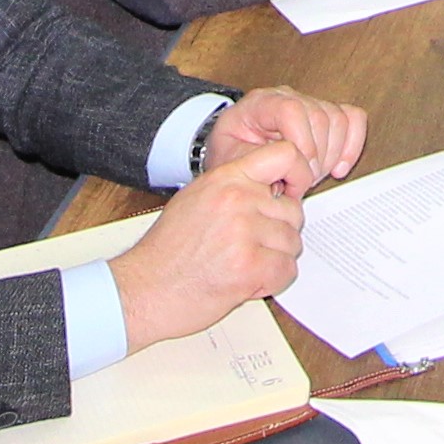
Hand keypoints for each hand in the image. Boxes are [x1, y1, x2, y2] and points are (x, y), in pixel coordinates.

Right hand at [107, 140, 304, 345]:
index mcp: (225, 178)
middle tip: (250, 247)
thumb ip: (234, 188)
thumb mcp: (196, 199)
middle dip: (278, 234)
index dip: (298, 174)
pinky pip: (287, 271)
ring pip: (292, 244)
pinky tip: (247, 282)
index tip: (290, 193)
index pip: (285, 154)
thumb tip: (273, 188)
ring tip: (241, 265)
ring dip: (274, 260)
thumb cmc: (167, 251)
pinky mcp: (250, 267)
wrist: (144, 289)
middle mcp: (238, 199)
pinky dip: (272, 282)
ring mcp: (245, 232)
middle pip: (293, 211)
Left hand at [205, 86, 368, 184]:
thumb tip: (286, 173)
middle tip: (301, 181)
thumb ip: (256, 164)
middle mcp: (287, 97)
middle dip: (316, 157)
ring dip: (331, 156)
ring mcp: (309, 103)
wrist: (235, 154)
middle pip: (319, 116)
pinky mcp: (326, 114)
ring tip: (312, 175)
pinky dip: (352, 145)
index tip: (300, 170)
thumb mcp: (232, 162)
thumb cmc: (232, 156)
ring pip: (338, 119)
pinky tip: (338, 166)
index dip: (302, 142)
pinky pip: (352, 119)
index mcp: (260, 104)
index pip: (291, 110)